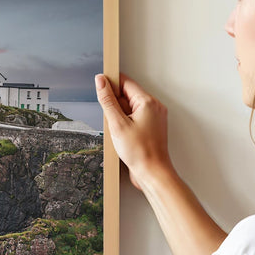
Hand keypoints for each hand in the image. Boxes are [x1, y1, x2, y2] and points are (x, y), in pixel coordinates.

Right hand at [94, 73, 173, 190]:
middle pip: (128, 95)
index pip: (126, 82)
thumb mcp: (117, 124)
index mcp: (148, 102)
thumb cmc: (140, 152)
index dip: (111, 84)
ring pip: (130, 108)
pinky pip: (135, 118)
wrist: (152, 173)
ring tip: (119, 132)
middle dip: (115, 105)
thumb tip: (101, 81)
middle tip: (112, 121)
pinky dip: (125, 124)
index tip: (100, 87)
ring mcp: (154, 117)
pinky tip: (123, 136)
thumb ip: (107, 100)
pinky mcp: (151, 127)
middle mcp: (154, 107)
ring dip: (120, 116)